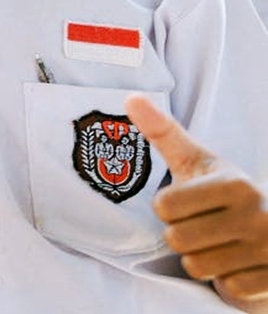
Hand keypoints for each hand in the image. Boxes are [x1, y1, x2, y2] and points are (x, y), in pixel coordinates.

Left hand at [125, 94, 267, 305]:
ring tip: (221, 244)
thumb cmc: (228, 194)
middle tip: (205, 227)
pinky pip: (226, 289)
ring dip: (203, 260)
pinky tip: (239, 264)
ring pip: (198, 266)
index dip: (169, 209)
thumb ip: (164, 132)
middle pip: (178, 239)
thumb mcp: (199, 161)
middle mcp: (257, 216)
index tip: (189, 204)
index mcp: (235, 185)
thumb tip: (131, 97)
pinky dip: (227, 281)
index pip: (165, 207)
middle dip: (184, 236)